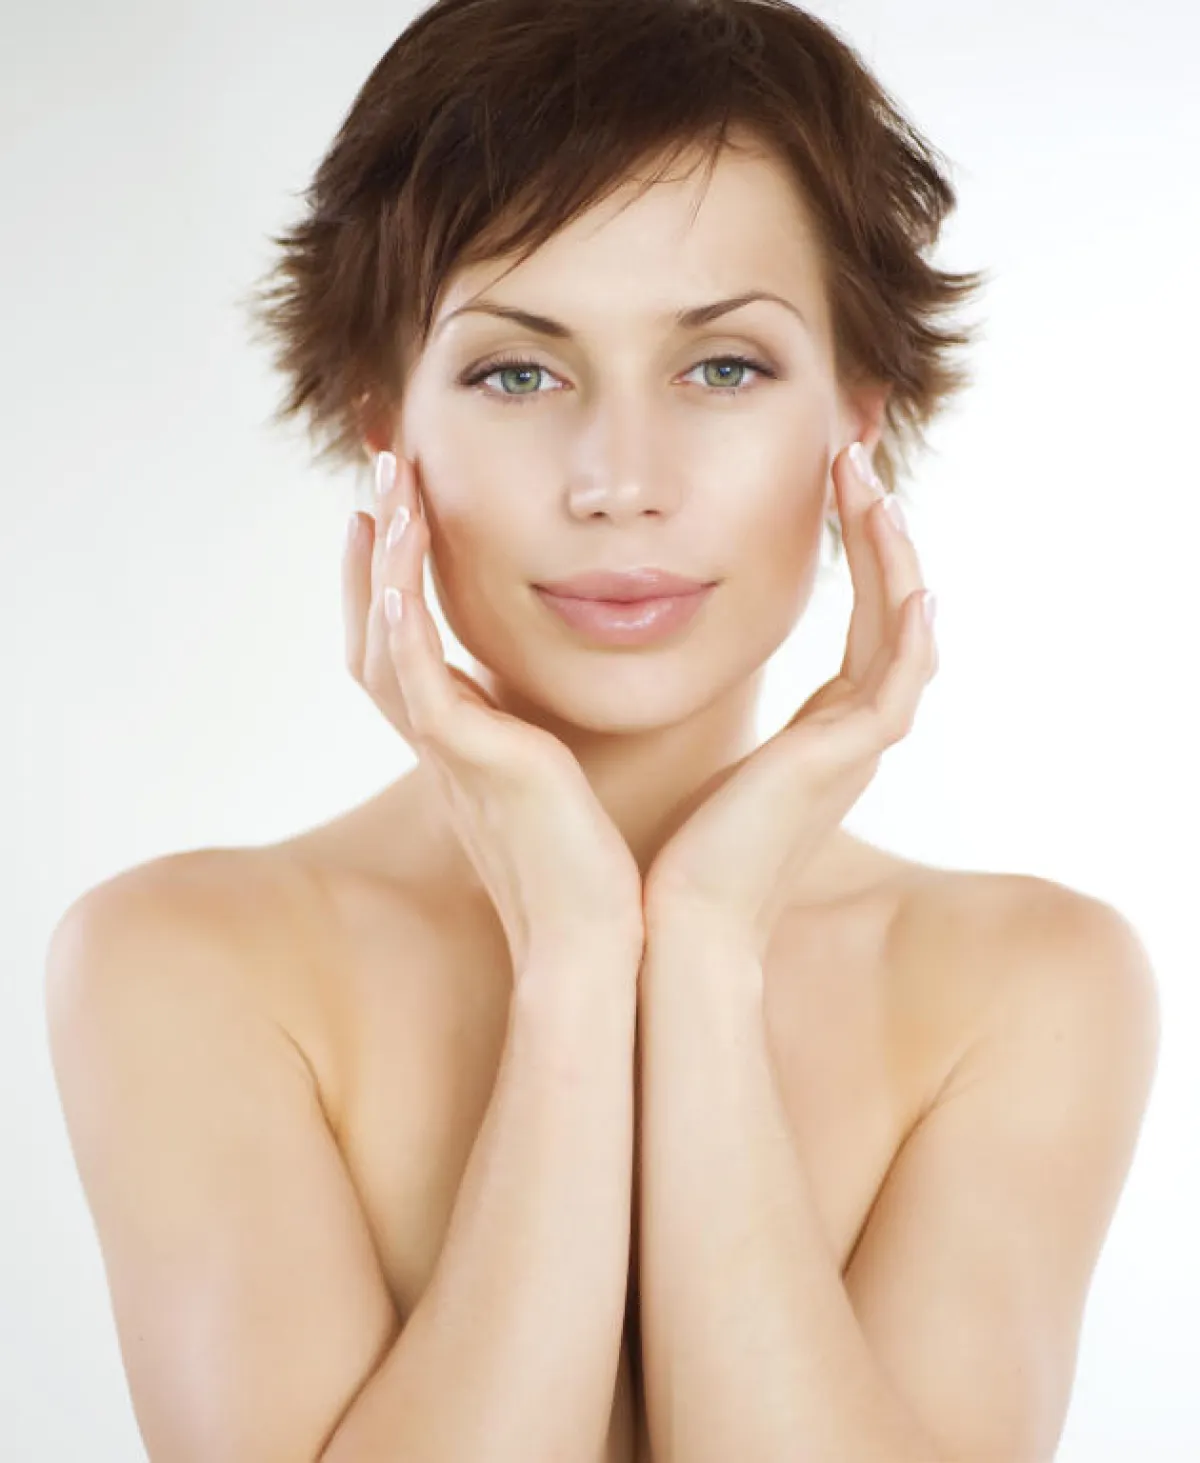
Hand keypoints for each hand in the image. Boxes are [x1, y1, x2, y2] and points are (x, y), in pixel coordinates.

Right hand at [343, 451, 644, 973]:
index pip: (400, 649)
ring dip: (384, 563)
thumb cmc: (590, 869)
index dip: (386, 582)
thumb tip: (560, 705)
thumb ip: (544, 737)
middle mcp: (439, 744)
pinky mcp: (473, 764)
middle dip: (374, 551)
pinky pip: (417, 682)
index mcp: (459, 745)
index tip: (393, 515)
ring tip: (391, 487)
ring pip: (385, 644)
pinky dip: (401, 627)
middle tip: (382, 471)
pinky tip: (397, 573)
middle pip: (373, 632)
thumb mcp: (560, 781)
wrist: (596, 940)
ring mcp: (447, 754)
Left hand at [641, 442, 937, 958]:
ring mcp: (857, 748)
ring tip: (868, 482)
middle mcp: (850, 735)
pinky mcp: (848, 759)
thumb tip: (635, 642)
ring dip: (893, 553)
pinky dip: (910, 624)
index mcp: (819, 732)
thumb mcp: (686, 746)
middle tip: (857, 453)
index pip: (860, 623)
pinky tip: (904, 569)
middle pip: (893, 611)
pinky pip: (898, 678)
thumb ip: (688, 696)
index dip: (856, 552)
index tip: (832, 482)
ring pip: (905, 630)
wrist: (675, 918)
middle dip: (879, 530)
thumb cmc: (671, 844)